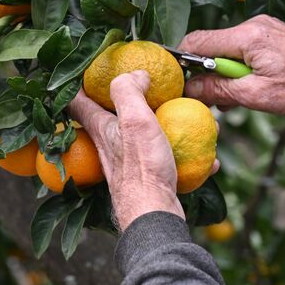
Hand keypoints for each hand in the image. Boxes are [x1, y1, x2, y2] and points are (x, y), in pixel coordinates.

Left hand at [68, 71, 184, 230]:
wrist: (154, 214)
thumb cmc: (142, 169)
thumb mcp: (134, 120)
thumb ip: (129, 91)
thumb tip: (137, 74)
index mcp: (102, 128)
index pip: (77, 101)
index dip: (77, 83)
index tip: (90, 70)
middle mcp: (111, 145)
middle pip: (113, 117)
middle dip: (133, 101)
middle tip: (154, 90)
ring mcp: (131, 163)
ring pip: (148, 138)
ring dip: (170, 128)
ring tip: (197, 123)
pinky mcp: (150, 178)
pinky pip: (169, 161)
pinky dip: (188, 157)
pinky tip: (208, 158)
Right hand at [179, 15, 284, 116]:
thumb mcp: (256, 95)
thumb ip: (219, 90)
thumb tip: (190, 89)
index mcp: (247, 36)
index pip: (198, 41)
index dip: (184, 62)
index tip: (182, 83)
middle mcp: (253, 25)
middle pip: (211, 44)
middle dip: (208, 72)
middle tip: (215, 98)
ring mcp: (264, 27)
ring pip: (228, 49)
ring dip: (226, 73)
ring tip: (239, 97)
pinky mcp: (272, 34)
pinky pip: (244, 49)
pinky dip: (241, 68)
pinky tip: (252, 86)